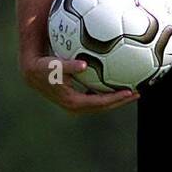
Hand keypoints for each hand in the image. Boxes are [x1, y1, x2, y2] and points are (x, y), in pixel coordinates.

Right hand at [21, 55, 139, 113]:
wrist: (33, 73)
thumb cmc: (45, 67)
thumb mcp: (55, 66)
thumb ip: (69, 66)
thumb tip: (83, 64)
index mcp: (74, 101)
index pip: (99, 102)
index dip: (115, 99)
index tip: (129, 92)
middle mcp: (76, 106)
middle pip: (104, 106)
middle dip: (120, 101)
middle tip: (138, 93)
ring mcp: (77, 104)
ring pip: (101, 104)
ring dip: (116, 99)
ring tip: (132, 90)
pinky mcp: (77, 99)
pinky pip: (96, 98)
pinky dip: (107, 93)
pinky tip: (118, 84)